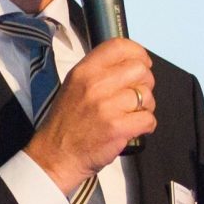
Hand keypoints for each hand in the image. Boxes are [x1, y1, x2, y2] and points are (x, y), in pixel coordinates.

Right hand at [25, 38, 155, 193]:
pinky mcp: (117, 128)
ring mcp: (106, 107)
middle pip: (139, 70)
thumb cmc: (66, 124)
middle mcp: (94, 85)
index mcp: (83, 71)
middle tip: (136, 95)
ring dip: (145, 106)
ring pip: (146, 95)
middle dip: (145, 83)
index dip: (138, 53)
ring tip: (132, 114)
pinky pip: (148, 118)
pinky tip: (135, 128)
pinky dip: (147, 125)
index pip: (119, 46)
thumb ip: (98, 73)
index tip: (142, 64)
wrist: (55, 157)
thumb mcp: (73, 87)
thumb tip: (130, 64)